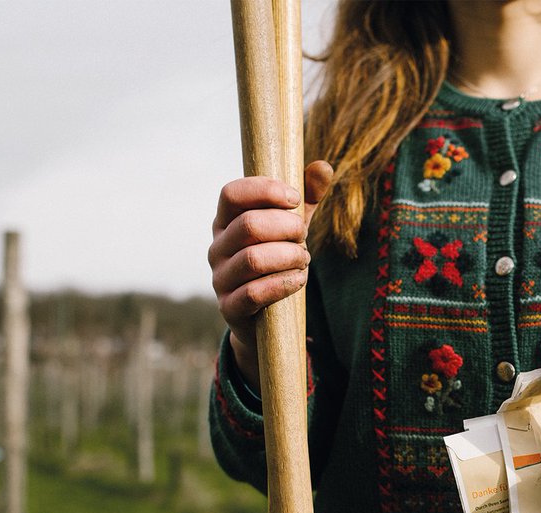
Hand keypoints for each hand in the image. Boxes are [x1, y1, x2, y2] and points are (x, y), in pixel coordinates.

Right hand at [208, 161, 333, 388]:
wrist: (265, 318)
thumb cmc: (278, 262)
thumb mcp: (293, 228)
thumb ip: (307, 199)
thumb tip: (323, 166)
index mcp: (226, 221)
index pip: (232, 194)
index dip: (265, 191)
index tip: (295, 198)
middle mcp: (217, 248)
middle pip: (248, 225)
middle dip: (286, 228)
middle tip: (304, 236)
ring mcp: (220, 279)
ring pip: (253, 259)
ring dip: (289, 256)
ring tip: (303, 260)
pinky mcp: (230, 308)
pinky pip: (254, 293)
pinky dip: (284, 283)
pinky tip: (299, 279)